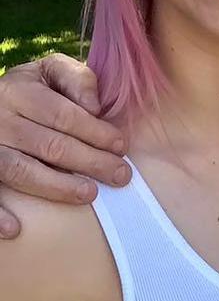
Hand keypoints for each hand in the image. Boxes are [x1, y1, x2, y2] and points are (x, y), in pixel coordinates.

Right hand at [0, 54, 129, 238]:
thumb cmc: (34, 87)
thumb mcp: (52, 70)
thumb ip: (77, 80)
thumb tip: (95, 108)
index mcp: (20, 91)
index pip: (64, 116)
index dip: (96, 132)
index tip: (121, 147)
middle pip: (49, 145)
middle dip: (90, 162)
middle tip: (120, 175)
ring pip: (20, 171)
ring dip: (57, 187)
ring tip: (89, 194)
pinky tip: (15, 230)